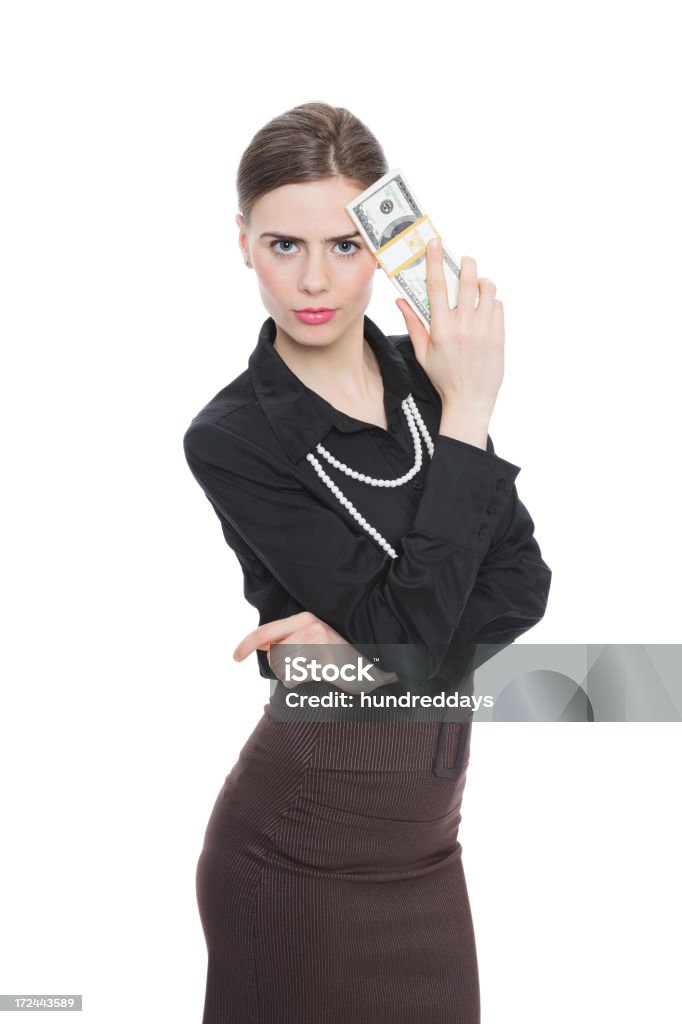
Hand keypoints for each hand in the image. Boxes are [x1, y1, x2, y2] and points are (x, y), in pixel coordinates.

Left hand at [233, 611, 397, 692]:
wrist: (374, 664)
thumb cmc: (341, 655)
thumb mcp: (314, 638)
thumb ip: (287, 639)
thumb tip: (261, 645)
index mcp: (304, 618)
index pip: (266, 631)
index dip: (247, 644)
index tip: (235, 657)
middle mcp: (309, 626)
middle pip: (275, 656)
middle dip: (284, 668)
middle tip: (308, 668)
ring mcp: (317, 643)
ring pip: (284, 669)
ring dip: (295, 677)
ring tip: (317, 671)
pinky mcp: (323, 661)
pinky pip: (296, 679)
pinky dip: (304, 683)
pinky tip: (322, 676)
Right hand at [396, 243, 503, 414]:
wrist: (470, 401)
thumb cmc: (443, 377)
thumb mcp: (423, 353)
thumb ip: (413, 324)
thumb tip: (401, 299)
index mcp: (441, 330)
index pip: (437, 287)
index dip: (435, 261)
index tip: (436, 243)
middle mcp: (464, 327)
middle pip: (468, 281)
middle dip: (466, 264)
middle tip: (463, 260)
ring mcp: (485, 331)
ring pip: (488, 289)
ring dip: (481, 281)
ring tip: (476, 285)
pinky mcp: (499, 336)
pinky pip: (498, 306)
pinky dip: (491, 301)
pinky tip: (484, 308)